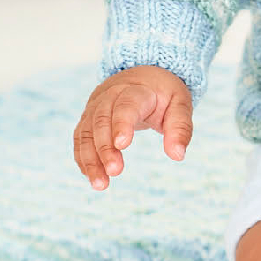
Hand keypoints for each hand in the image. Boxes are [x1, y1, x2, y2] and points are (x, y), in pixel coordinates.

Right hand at [73, 65, 193, 191]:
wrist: (144, 76)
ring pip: (86, 131)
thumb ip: (180, 128)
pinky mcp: (88, 118)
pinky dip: (83, 158)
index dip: (122, 123)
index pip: (126, 105)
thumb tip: (177, 156)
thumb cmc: (164, 94)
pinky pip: (80, 138)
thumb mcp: (180, 104)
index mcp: (136, 89)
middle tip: (115, 171)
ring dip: (91, 159)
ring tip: (100, 184)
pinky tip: (92, 177)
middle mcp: (110, 95)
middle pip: (101, 119)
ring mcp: (95, 106)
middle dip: (105, 147)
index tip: (122, 145)